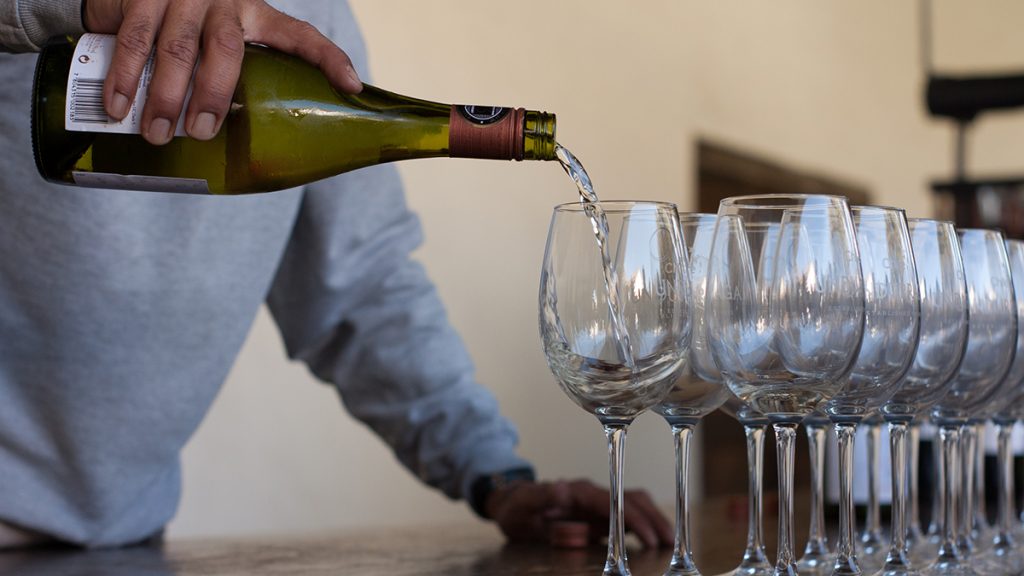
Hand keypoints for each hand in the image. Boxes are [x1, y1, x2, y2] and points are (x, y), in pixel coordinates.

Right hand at [82, 0, 362, 144]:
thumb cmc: (190, 24)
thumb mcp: (225, 36)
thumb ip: (243, 73)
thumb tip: (270, 141)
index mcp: (256, 13)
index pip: (300, 35)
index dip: (328, 59)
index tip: (352, 87)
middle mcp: (223, 1)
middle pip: (227, 51)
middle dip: (213, 96)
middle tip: (200, 133)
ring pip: (175, 49)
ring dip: (163, 96)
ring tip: (157, 133)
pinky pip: (133, 40)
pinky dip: (123, 78)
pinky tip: (117, 107)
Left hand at [485, 479, 672, 548]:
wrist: (514, 503)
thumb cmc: (518, 506)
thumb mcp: (522, 504)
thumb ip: (541, 496)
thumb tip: (562, 487)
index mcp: (578, 491)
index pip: (612, 501)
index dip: (632, 518)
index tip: (649, 536)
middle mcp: (592, 494)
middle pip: (631, 499)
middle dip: (653, 519)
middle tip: (672, 542)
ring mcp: (597, 503)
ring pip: (634, 504)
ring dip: (654, 520)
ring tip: (672, 542)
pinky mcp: (599, 513)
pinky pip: (628, 515)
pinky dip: (646, 524)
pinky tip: (657, 540)